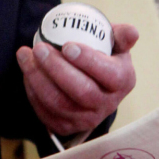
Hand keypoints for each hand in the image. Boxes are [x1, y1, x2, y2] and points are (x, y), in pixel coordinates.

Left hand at [16, 23, 137, 137]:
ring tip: (26, 56)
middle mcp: (107, 104)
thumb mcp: (116, 44)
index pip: (108, 75)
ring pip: (59, 103)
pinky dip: (32, 92)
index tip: (67, 45)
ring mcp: (86, 119)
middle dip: (56, 69)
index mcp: (123, 81)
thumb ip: (121, 35)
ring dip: (38, 79)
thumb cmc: (103, 57)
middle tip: (39, 48)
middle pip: (81, 91)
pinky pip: (45, 112)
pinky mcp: (66, 126)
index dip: (87, 61)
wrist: (92, 83)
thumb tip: (132, 32)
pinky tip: (27, 72)